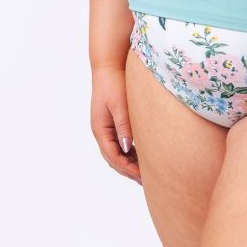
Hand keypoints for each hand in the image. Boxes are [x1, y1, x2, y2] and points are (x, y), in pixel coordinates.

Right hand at [90, 63, 141, 185]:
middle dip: (128, 170)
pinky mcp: (112, 121)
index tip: (142, 177)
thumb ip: (124, 126)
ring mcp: (105, 126)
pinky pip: (119, 142)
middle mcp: (101, 130)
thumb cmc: (114, 83)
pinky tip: (141, 154)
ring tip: (144, 172)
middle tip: (145, 181)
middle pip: (113, 158)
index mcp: (100, 129)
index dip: (127, 168)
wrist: (109, 65)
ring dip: (128, 162)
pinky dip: (129, 151)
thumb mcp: (120, 105)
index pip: (113, 156)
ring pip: (116, 152)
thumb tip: (128, 148)